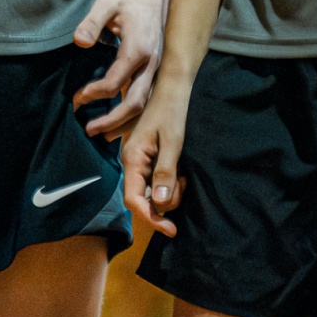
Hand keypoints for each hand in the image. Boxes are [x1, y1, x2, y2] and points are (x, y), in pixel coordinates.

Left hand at [71, 0, 169, 139]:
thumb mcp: (106, 3)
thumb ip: (92, 22)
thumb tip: (79, 42)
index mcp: (138, 49)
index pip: (114, 84)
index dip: (92, 94)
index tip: (76, 98)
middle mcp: (152, 62)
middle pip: (135, 103)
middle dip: (112, 121)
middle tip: (88, 129)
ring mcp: (158, 65)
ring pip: (146, 104)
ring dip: (126, 123)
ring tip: (104, 135)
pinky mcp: (158, 66)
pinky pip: (149, 96)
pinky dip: (136, 113)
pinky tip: (121, 120)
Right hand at [123, 77, 190, 236]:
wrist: (173, 87)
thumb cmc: (172, 110)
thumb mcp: (173, 142)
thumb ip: (166, 172)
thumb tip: (161, 203)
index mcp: (132, 159)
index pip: (134, 200)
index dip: (152, 219)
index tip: (172, 229)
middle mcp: (132, 162)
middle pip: (144, 199)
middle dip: (165, 203)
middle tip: (184, 185)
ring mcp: (140, 161)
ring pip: (152, 192)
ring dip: (170, 192)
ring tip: (184, 175)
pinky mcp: (149, 158)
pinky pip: (157, 181)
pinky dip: (171, 182)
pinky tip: (181, 171)